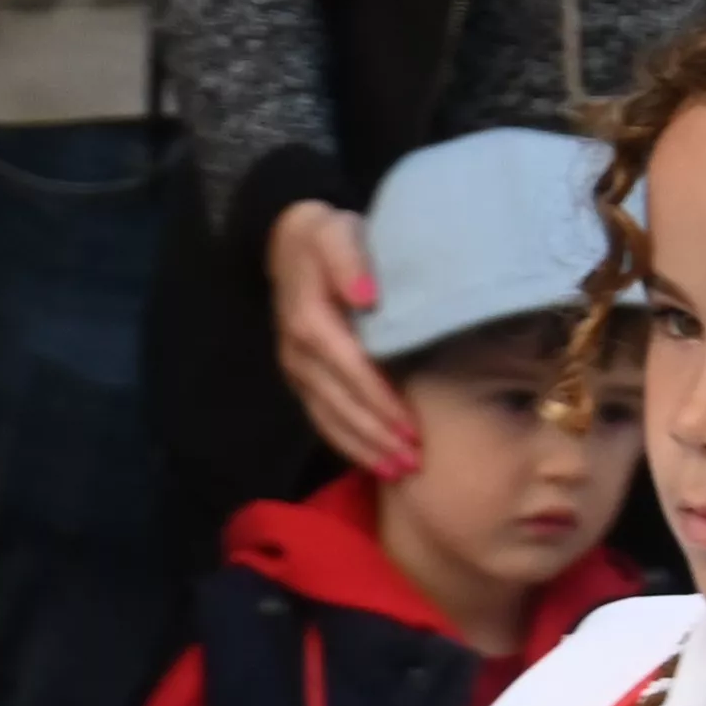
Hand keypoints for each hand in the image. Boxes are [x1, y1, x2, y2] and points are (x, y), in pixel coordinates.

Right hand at [269, 200, 416, 478]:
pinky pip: (323, 420)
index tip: (412, 426)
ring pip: (331, 420)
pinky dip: (350, 445)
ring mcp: (297, 372)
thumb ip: (350, 260)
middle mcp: (299, 354)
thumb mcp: (336, 233)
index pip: (350, 370)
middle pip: (341, 405)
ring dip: (366, 449)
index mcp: (310, 322)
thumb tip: (368, 297)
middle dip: (378, 436)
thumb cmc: (326, 237)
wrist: (289, 242)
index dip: (380, 401)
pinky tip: (376, 463)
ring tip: (401, 472)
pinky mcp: (302, 381)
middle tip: (416, 461)